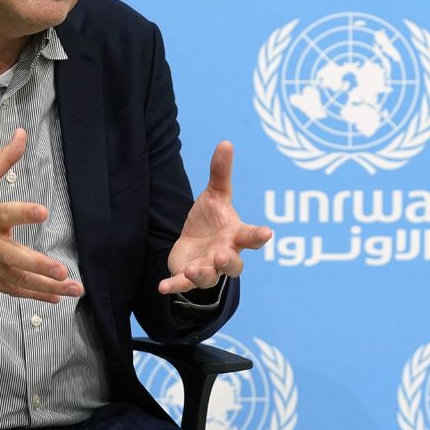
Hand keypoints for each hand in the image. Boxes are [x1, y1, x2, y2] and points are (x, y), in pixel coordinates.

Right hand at [0, 128, 83, 302]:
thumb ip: (4, 159)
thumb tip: (22, 133)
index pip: (5, 213)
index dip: (23, 213)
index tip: (42, 212)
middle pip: (14, 257)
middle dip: (38, 265)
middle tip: (61, 270)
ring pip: (19, 279)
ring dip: (47, 286)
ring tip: (73, 287)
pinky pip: (14, 289)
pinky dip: (35, 295)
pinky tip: (57, 297)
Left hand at [159, 141, 271, 294]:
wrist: (194, 243)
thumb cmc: (212, 219)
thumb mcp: (215, 195)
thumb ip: (220, 173)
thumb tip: (226, 142)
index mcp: (235, 235)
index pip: (251, 237)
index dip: (259, 235)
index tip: (267, 232)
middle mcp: (225, 255)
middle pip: (234, 265)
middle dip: (229, 262)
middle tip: (223, 255)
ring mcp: (208, 268)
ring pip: (209, 277)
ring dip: (202, 274)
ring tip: (192, 270)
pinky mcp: (189, 276)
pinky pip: (183, 285)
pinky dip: (174, 287)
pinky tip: (162, 287)